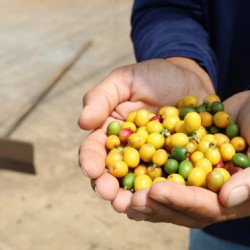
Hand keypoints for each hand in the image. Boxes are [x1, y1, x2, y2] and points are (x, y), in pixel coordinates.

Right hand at [78, 58, 212, 198]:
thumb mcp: (124, 80)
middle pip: (114, 174)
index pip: (95, 150)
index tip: (91, 170)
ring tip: (133, 206)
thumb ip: (101, 97)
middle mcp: (129, 151)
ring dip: (134, 197)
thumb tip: (82, 123)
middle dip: (110, 187)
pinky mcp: (176, 164)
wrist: (186, 78)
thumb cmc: (152, 76)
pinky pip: (169, 181)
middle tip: (111, 197)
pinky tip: (164, 200)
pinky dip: (165, 192)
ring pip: (139, 183)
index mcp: (111, 133)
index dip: (90, 161)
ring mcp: (152, 160)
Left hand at [127, 91, 249, 227]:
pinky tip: (126, 181)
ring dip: (147, 200)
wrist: (242, 109)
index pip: (209, 206)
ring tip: (122, 198)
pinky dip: (145, 181)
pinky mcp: (182, 169)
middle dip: (158, 205)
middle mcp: (213, 194)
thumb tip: (227, 199)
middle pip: (184, 209)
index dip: (183, 200)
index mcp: (235, 193)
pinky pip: (162, 179)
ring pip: (171, 199)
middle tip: (132, 201)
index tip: (158, 190)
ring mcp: (196, 183)